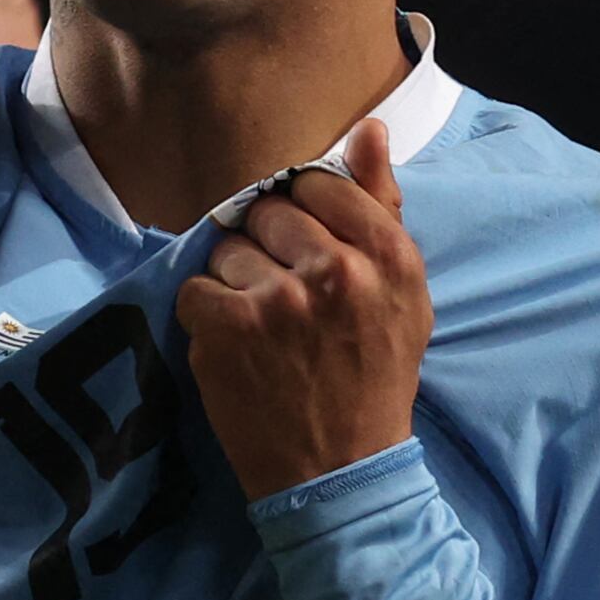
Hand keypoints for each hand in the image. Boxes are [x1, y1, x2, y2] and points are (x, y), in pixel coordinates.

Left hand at [175, 120, 430, 502]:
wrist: (339, 470)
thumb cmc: (375, 377)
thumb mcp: (404, 294)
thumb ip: (381, 207)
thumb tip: (367, 128)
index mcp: (389, 257)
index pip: (322, 183)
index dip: (305, 212)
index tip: (305, 247)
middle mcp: (336, 270)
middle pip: (271, 211)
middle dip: (269, 247)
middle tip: (286, 296)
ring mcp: (278, 299)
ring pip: (229, 248)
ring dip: (236, 282)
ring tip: (264, 327)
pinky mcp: (227, 328)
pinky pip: (195, 287)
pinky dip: (206, 316)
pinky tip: (236, 346)